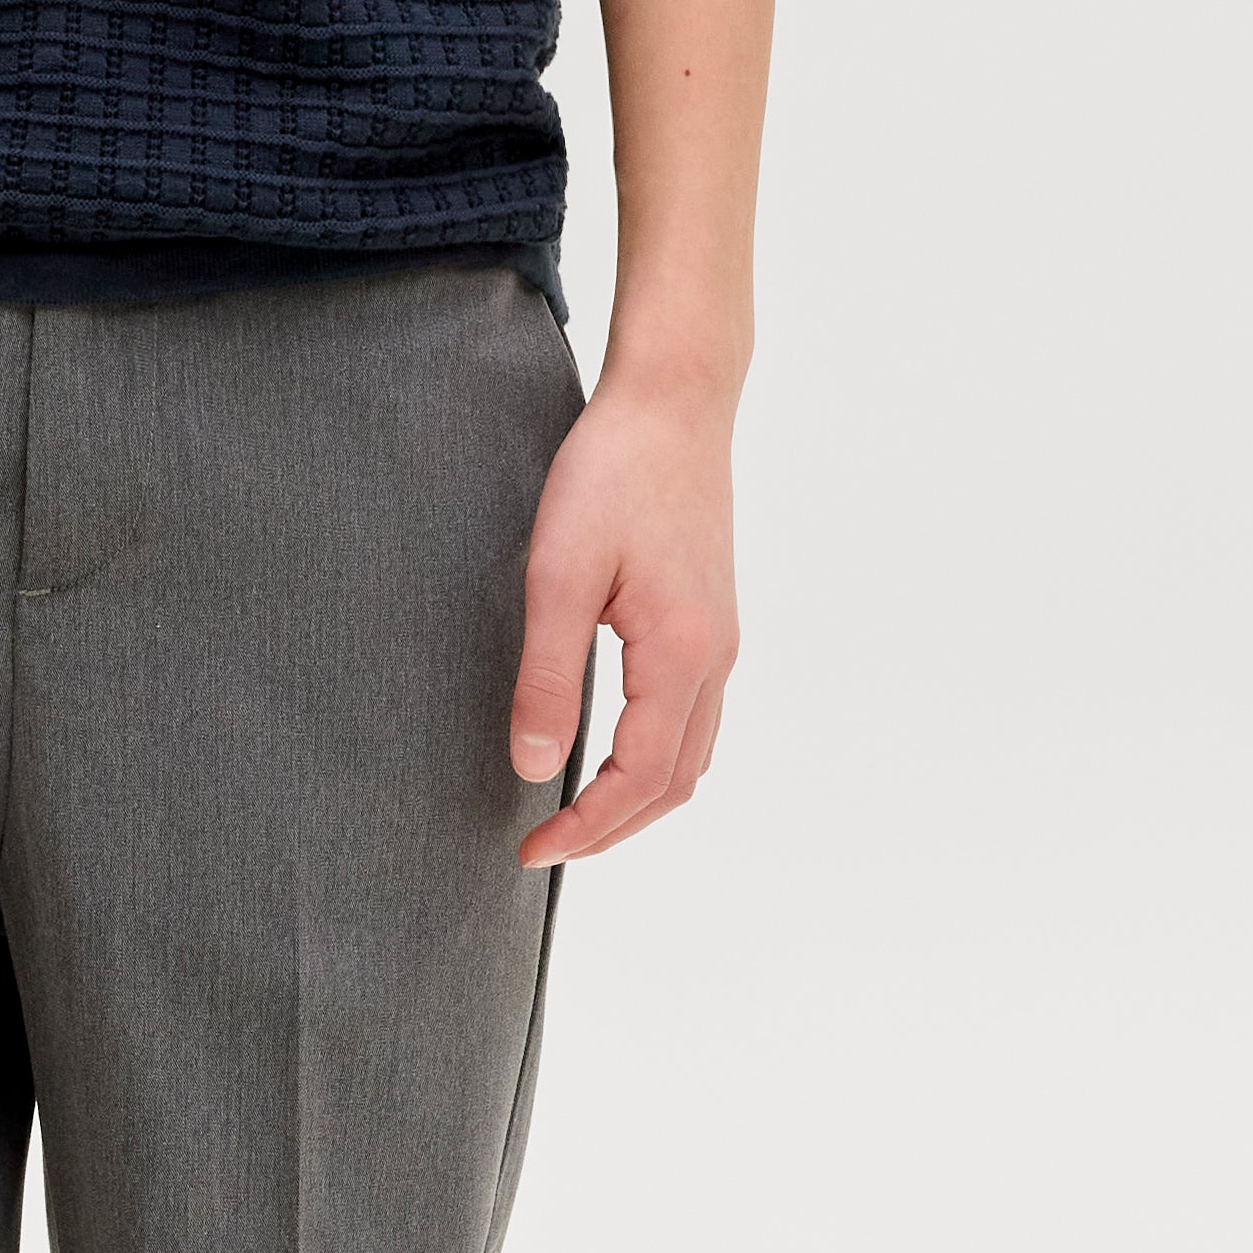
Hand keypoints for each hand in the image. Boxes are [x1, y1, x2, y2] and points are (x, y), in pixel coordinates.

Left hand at [507, 375, 738, 867]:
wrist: (674, 402)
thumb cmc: (613, 472)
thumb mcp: (558, 574)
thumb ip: (547, 677)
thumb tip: (533, 768)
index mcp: (680, 654)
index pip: (639, 779)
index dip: (587, 829)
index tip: (531, 850)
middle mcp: (714, 658)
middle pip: (677, 784)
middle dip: (614, 829)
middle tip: (546, 847)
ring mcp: (721, 640)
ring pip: (693, 755)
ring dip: (639, 800)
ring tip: (575, 814)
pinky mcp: (711, 620)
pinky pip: (695, 718)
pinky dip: (657, 759)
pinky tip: (611, 751)